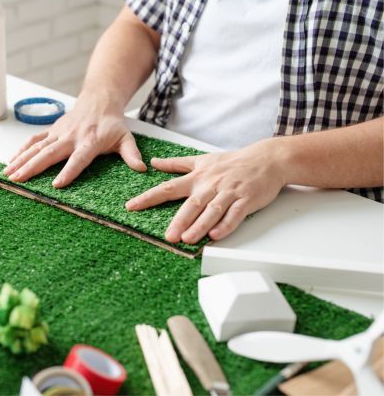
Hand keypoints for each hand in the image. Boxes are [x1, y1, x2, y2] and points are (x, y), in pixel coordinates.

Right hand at [4, 95, 146, 187]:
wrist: (99, 100)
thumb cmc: (112, 124)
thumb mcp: (126, 138)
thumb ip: (131, 154)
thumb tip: (141, 168)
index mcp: (89, 141)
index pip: (78, 159)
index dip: (68, 171)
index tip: (56, 185)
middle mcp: (71, 137)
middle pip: (50, 154)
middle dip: (33, 168)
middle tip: (19, 180)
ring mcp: (58, 133)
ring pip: (37, 148)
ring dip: (21, 161)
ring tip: (8, 175)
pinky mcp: (51, 131)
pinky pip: (33, 141)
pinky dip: (21, 151)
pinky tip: (10, 162)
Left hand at [125, 139, 286, 243]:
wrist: (267, 159)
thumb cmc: (233, 162)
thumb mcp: (202, 160)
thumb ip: (176, 164)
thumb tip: (154, 163)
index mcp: (198, 177)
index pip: (169, 187)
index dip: (149, 197)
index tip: (132, 206)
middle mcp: (211, 185)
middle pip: (192, 204)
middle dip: (179, 221)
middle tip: (168, 236)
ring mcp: (229, 193)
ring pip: (212, 211)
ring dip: (200, 225)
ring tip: (188, 239)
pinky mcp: (246, 200)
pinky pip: (235, 215)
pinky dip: (226, 225)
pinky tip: (216, 235)